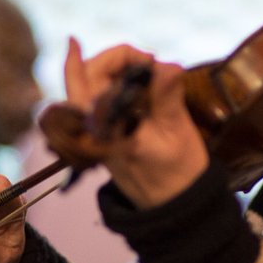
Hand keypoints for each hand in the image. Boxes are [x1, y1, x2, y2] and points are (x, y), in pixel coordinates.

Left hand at [65, 38, 208, 208]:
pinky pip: (102, 97)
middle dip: (114, 58)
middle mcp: (92, 128)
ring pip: (92, 84)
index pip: (88, 79)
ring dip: (115, 68)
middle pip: (85, 76)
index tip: (148, 57)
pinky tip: (138, 77)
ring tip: (147, 67)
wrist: (174, 206)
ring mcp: (97, 129)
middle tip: (147, 58)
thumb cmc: (176, 172)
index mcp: (102, 128)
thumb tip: (168, 64)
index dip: (113, 56)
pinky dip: (118, 81)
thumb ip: (167, 97)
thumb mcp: (176, 132)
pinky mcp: (107, 130)